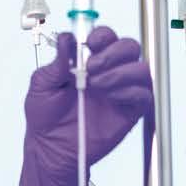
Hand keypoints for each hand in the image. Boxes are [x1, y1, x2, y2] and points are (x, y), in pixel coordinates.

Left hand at [15, 27, 153, 185]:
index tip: (89, 44)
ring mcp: (121, 91)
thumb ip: (56, 63)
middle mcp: (109, 72)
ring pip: (141, 68)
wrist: (51, 150)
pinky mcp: (130, 112)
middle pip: (129, 47)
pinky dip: (130, 91)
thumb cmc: (46, 118)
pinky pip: (144, 94)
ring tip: (97, 85)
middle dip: (114, 52)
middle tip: (93, 66)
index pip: (106, 37)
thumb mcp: (42, 85)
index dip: (102, 35)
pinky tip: (112, 96)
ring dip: (121, 71)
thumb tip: (66, 39)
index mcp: (88, 60)